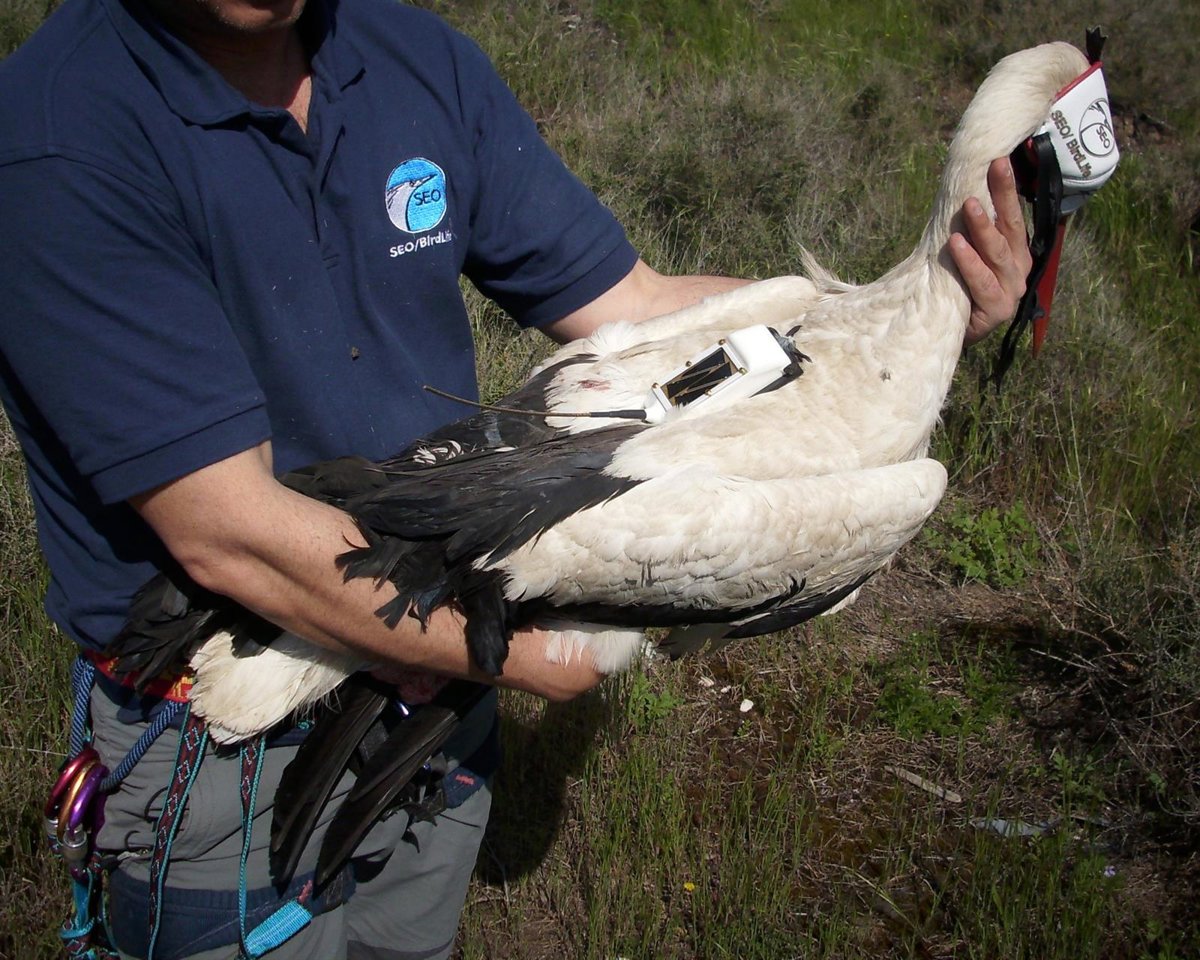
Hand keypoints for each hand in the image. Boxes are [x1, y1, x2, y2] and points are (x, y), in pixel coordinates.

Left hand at [950, 158, 1032, 345]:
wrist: (945, 332)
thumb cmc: (954, 288)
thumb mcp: (962, 255)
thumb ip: (966, 230)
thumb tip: (959, 188)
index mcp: (1014, 252)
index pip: (1012, 214)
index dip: (1007, 188)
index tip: (1000, 159)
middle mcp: (1017, 268)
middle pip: (1011, 227)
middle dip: (1003, 195)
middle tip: (994, 166)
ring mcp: (1011, 289)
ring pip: (998, 253)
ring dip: (983, 228)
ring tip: (968, 205)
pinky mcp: (998, 310)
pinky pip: (983, 283)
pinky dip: (969, 263)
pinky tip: (956, 244)